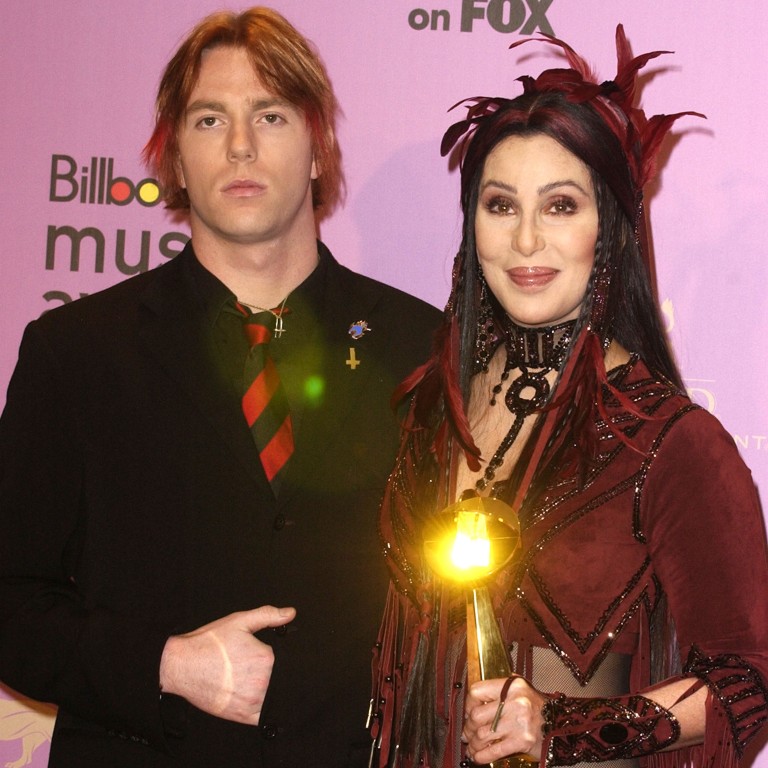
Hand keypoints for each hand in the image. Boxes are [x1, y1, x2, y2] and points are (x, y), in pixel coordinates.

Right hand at [159, 605, 295, 724]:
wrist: (181, 665)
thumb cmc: (209, 644)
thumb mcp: (240, 621)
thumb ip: (268, 615)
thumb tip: (290, 613)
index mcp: (266, 657)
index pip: (283, 658)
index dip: (273, 655)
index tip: (259, 654)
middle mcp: (262, 681)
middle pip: (278, 676)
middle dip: (270, 670)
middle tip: (247, 665)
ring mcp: (254, 701)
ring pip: (273, 695)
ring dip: (267, 688)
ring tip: (244, 678)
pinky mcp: (244, 716)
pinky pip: (265, 715)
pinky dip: (263, 707)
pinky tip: (250, 696)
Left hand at [463, 675, 545, 763]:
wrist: (562, 725)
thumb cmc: (538, 707)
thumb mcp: (521, 689)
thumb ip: (500, 688)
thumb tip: (475, 698)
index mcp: (513, 686)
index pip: (477, 691)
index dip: (468, 704)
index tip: (468, 713)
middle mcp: (516, 702)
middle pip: (477, 716)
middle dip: (468, 728)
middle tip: (467, 734)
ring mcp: (519, 722)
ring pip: (483, 735)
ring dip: (473, 744)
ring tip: (472, 746)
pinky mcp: (522, 741)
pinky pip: (494, 751)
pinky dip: (482, 756)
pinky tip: (477, 756)